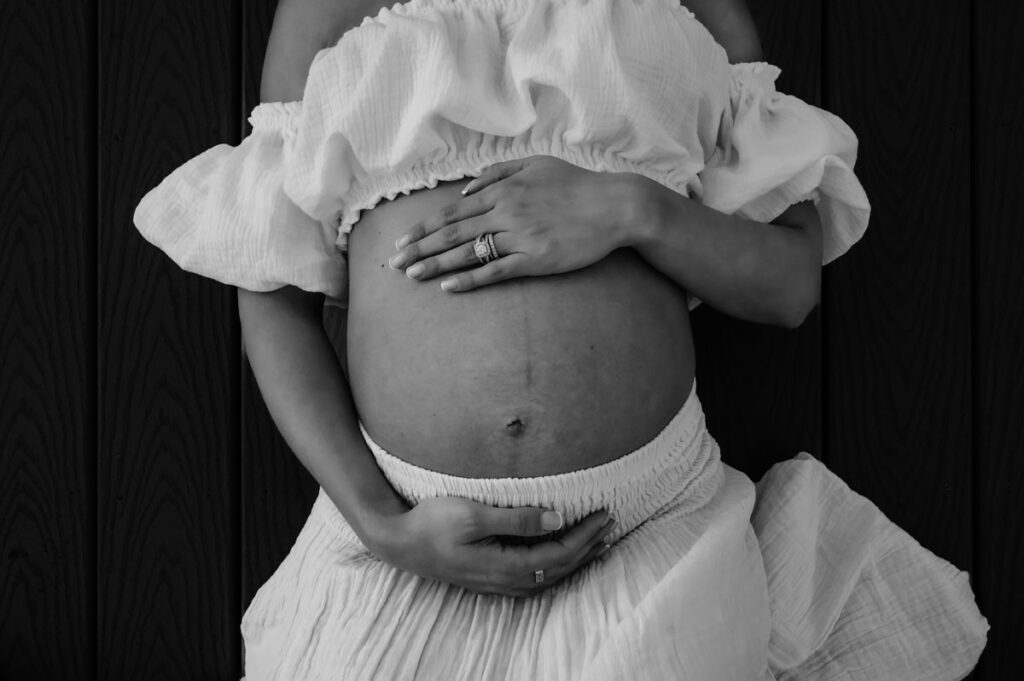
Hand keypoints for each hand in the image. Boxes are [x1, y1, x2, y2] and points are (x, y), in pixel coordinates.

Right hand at [369, 496, 615, 596]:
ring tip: (599, 544)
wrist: (398, 541)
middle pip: (559, 569)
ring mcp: (497, 582)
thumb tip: (558, 517)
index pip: (559, 554)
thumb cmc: (432, 522)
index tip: (604, 514)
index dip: (585, 536)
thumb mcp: (474, 513)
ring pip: (549, 577)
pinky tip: (562, 559)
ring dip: (577, 560)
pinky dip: (557, 567)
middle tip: (611, 525)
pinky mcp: (490, 578)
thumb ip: (518, 518)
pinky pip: (535, 578)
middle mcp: (505, 580)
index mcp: (505, 565)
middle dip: (588, 547)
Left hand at [388, 156, 636, 291]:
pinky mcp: (536, 259)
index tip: (402, 241)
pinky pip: (496, 270)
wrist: (615, 206)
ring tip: (411, 275)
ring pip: (468, 253)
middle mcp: (505, 212)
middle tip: (394, 264)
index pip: (452, 213)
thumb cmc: (577, 185)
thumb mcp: (536, 164)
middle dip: (419, 249)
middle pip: (451, 233)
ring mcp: (520, 237)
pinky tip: (449, 287)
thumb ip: (499, 173)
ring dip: (436, 265)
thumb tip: (466, 191)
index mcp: (502, 190)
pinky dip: (470, 279)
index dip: (423, 229)